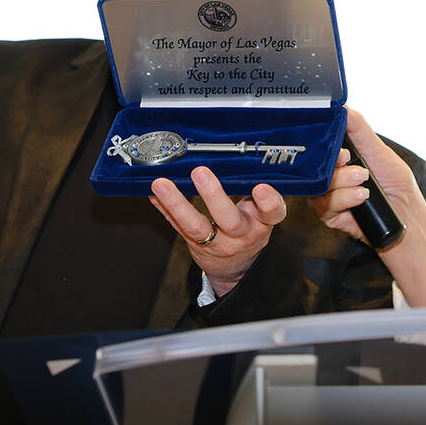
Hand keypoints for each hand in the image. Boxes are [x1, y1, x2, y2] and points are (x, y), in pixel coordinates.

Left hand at [150, 167, 285, 298]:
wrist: (236, 266)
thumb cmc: (248, 228)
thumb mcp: (260, 213)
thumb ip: (252, 192)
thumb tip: (233, 158)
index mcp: (262, 222)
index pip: (272, 212)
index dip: (268, 201)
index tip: (260, 188)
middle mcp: (242, 234)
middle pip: (230, 220)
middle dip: (214, 196)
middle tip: (200, 173)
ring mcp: (218, 242)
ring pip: (197, 227)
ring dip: (177, 203)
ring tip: (162, 184)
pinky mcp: (196, 245)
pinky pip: (177, 227)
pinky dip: (164, 208)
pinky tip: (152, 194)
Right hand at [309, 108, 421, 242]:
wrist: (406, 215)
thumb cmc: (395, 183)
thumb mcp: (379, 150)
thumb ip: (359, 129)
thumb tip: (343, 107)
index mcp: (339, 157)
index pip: (319, 145)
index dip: (323, 143)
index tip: (339, 146)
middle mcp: (330, 174)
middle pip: (315, 166)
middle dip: (335, 165)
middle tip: (350, 162)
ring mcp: (328, 194)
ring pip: (319, 186)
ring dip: (342, 183)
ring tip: (364, 182)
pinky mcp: (329, 215)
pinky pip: (324, 205)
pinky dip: (344, 199)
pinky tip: (360, 197)